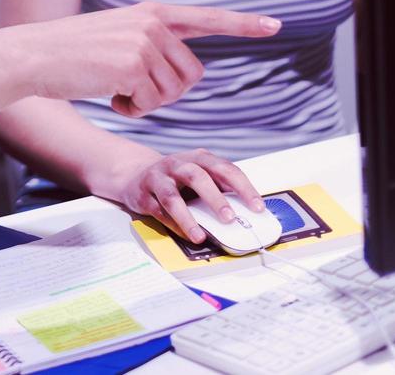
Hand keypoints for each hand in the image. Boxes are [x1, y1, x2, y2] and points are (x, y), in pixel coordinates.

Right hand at [20, 2, 280, 116]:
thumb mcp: (116, 35)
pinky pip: (150, 103)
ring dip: (145, 102)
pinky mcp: (133, 65)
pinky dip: (130, 109)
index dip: (243, 23)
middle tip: (129, 89)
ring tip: (112, 87)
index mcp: (151, 13)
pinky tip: (106, 94)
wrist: (35, 55)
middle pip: (191, 75)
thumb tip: (183, 72)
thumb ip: (150, 44)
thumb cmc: (70, 53)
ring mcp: (144, 42)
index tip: (275, 25)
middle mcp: (153, 23)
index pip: (207, 17)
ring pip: (172, 92)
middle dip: (165, 92)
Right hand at [110, 148, 265, 243]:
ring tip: (200, 235)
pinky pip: (158, 210)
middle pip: (198, 177)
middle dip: (215, 198)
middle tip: (230, 218)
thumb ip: (219, 189)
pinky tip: (184, 234)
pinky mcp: (143, 194)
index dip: (243, 188)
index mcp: (198, 158)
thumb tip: (245, 215)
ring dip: (187, 217)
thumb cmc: (177, 179)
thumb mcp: (200, 177)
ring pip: (172, 196)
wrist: (137, 174)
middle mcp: (178, 164)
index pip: (225, 169)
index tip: (257, 207)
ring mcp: (158, 177)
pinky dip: (172, 224)